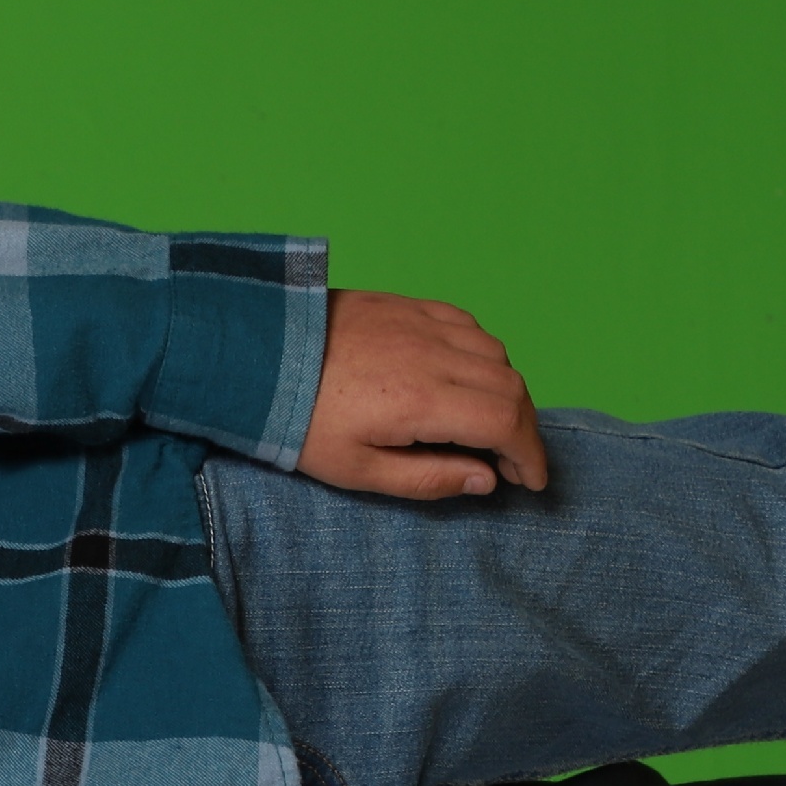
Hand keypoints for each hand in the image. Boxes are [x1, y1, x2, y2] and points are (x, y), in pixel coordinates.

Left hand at [300, 292, 547, 498]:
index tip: (531, 480)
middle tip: (512, 460)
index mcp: (422, 401)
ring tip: (488, 423)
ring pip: (496, 354)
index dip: (530, 455)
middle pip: (511, 387)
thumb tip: (485, 480)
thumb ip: (426, 479)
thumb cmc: (297, 421)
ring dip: (506, 390)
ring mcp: (422, 323)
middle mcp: (433, 355)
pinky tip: (465, 375)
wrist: (254, 355)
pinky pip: (468, 324)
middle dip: (523, 429)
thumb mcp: (355, 470)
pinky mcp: (408, 304)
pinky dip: (483, 353)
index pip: (506, 423)